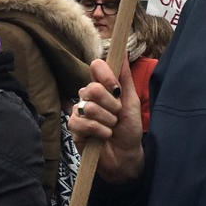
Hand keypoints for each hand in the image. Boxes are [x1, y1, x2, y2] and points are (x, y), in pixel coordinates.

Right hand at [68, 57, 143, 183]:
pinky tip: (103, 136)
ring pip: (89, 107)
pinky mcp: (73, 128)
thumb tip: (123, 50)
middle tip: (117, 115)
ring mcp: (78, 111)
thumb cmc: (129, 128)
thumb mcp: (131, 101)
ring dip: (107, 121)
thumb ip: (125, 76)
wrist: (126, 156)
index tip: (117, 89)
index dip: (107, 77)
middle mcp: (87, 95)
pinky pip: (84, 123)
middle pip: (93, 88)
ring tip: (111, 128)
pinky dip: (100, 131)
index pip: (96, 67)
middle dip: (111, 106)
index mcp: (101, 86)